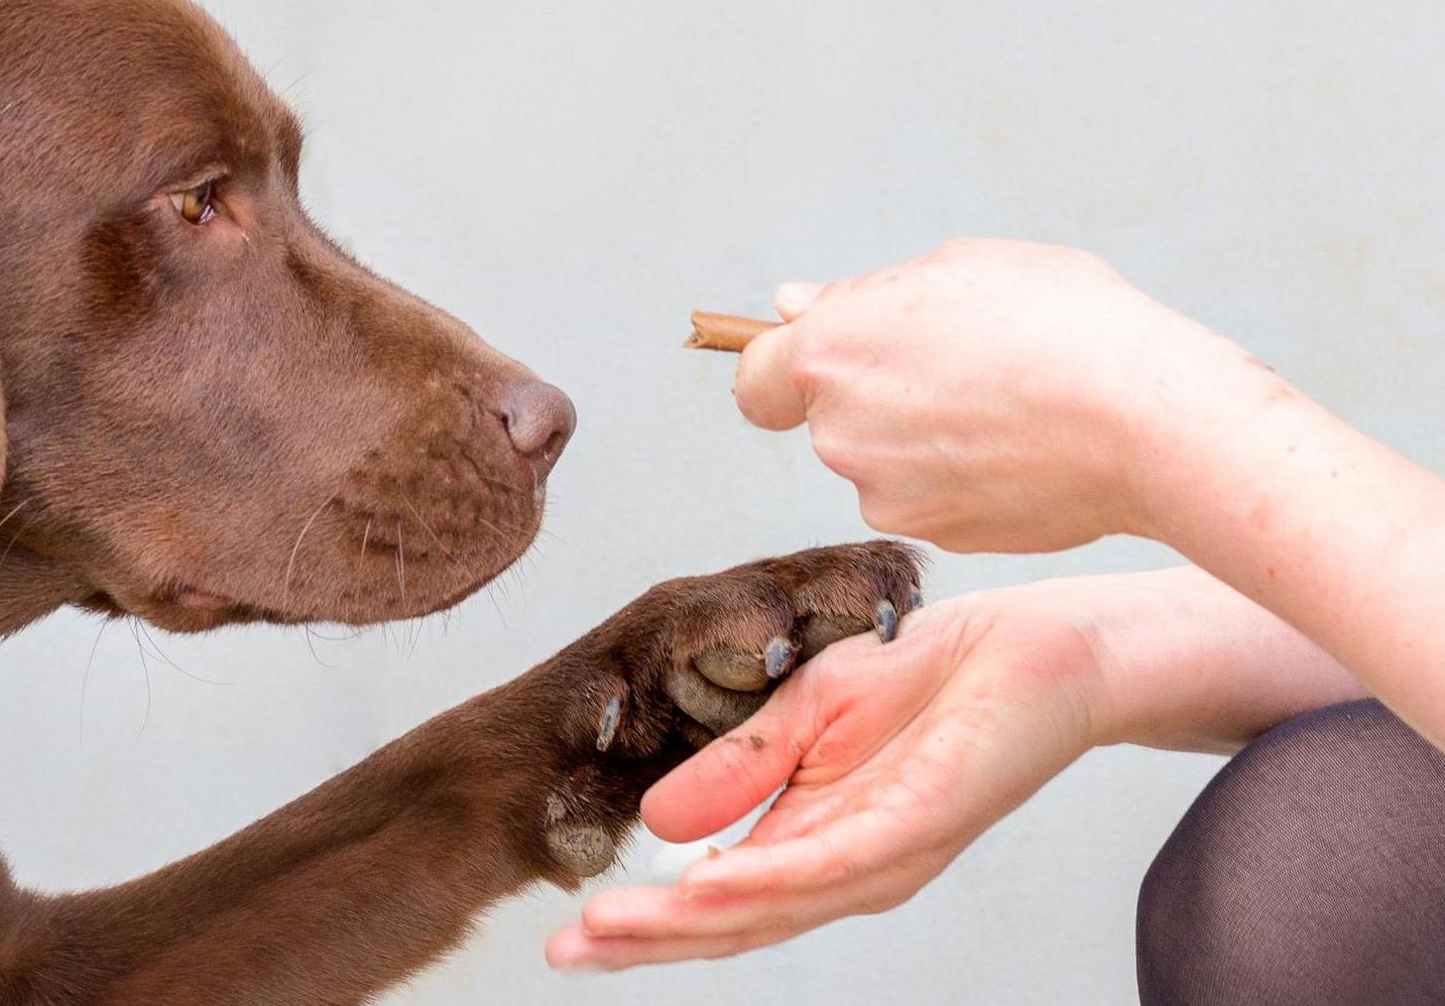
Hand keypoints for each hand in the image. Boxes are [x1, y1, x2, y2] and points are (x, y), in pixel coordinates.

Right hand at [545, 576, 1112, 971]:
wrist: (1035, 646)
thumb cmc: (932, 676)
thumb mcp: (804, 711)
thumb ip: (738, 768)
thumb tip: (657, 822)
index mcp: (816, 842)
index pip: (718, 900)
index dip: (644, 921)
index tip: (570, 935)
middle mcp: (848, 869)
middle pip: (734, 922)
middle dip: (645, 941)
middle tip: (566, 954)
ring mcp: (884, 854)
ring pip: (771, 905)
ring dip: (684, 921)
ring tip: (610, 929)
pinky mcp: (918, 823)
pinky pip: (829, 862)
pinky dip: (761, 877)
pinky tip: (702, 883)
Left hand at [733, 238, 1263, 551]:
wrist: (1146, 422)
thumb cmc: (1063, 324)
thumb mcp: (960, 267)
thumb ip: (862, 296)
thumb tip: (794, 308)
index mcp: (831, 353)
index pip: (756, 380)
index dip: (785, 370)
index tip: (827, 361)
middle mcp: (840, 433)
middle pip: (834, 419)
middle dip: (880, 395)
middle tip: (965, 365)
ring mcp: (886, 494)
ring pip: (885, 463)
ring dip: (924, 440)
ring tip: (1009, 405)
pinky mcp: (935, 535)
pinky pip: (933, 499)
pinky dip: (964, 479)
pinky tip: (1025, 449)